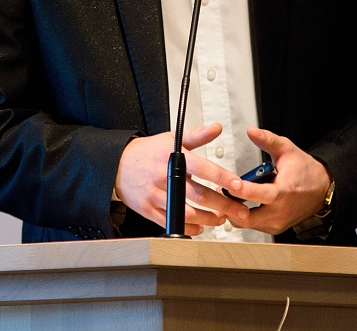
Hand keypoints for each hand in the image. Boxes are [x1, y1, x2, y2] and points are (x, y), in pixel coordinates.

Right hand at [115, 123, 250, 235]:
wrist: (118, 164)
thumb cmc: (148, 152)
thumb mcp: (172, 139)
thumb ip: (197, 135)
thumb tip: (216, 127)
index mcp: (174, 159)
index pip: (203, 168)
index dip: (223, 177)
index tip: (238, 185)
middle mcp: (166, 177)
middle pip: (199, 195)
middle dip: (223, 205)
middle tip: (239, 211)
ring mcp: (157, 196)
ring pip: (188, 213)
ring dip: (208, 219)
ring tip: (221, 218)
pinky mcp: (149, 210)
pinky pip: (172, 224)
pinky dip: (189, 228)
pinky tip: (200, 226)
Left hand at [225, 126, 330, 235]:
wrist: (322, 189)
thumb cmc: (304, 170)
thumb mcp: (287, 150)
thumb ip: (267, 140)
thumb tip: (251, 131)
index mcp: (284, 191)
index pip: (257, 195)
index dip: (239, 189)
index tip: (226, 183)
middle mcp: (280, 211)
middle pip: (246, 217)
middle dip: (230, 206)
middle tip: (221, 191)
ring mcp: (278, 222)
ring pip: (247, 224)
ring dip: (234, 211)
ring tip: (229, 195)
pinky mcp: (275, 228)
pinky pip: (253, 226)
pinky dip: (243, 216)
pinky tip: (239, 202)